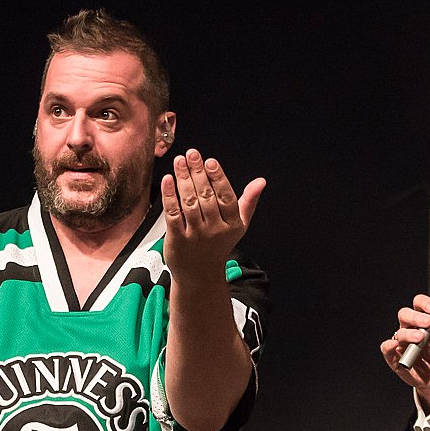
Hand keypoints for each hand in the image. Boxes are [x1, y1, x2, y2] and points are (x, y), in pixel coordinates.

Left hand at [160, 148, 264, 280]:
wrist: (200, 276)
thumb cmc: (219, 246)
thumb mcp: (239, 226)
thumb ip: (249, 202)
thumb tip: (261, 181)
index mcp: (232, 224)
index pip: (225, 197)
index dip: (218, 178)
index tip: (210, 161)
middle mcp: (215, 230)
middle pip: (206, 196)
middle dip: (198, 172)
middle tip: (191, 154)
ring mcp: (196, 235)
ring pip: (189, 202)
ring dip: (184, 179)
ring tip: (180, 161)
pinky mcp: (177, 240)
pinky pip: (173, 214)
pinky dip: (170, 196)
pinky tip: (168, 179)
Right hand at [381, 294, 429, 411]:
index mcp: (424, 321)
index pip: (419, 305)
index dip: (424, 303)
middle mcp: (410, 329)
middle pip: (405, 314)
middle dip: (416, 316)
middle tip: (428, 322)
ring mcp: (402, 343)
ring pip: (399, 332)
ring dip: (408, 333)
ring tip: (420, 337)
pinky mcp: (395, 358)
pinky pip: (387, 349)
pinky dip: (389, 346)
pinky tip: (395, 344)